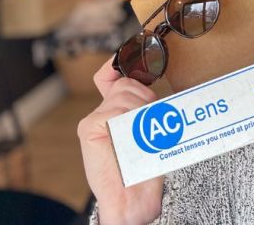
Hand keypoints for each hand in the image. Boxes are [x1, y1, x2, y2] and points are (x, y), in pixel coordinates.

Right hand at [78, 58, 163, 223]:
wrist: (132, 198)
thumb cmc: (146, 166)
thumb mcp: (152, 131)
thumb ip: (150, 111)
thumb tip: (164, 92)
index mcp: (114, 111)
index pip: (109, 77)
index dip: (119, 63)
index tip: (134, 55)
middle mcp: (101, 113)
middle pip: (126, 84)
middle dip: (146, 96)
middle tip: (154, 119)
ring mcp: (93, 120)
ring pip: (124, 94)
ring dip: (142, 108)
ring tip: (146, 132)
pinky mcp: (89, 129)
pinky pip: (114, 110)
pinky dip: (129, 119)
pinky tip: (133, 134)